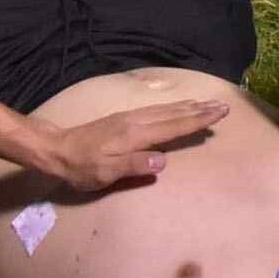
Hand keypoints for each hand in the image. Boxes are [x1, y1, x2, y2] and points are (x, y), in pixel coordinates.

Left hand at [40, 92, 224, 195]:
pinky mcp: (123, 119)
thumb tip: (162, 160)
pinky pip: (156, 110)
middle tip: (222, 105)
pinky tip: (175, 108)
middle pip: (174, 114)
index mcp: (134, 134)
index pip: (173, 127)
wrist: (56, 150)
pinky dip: (172, 108)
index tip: (218, 113)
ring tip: (205, 103)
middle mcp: (135, 121)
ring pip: (165, 110)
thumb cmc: (81, 167)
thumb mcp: (105, 173)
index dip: (197, 120)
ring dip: (188, 106)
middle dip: (199, 109)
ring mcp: (129, 118)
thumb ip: (134, 165)